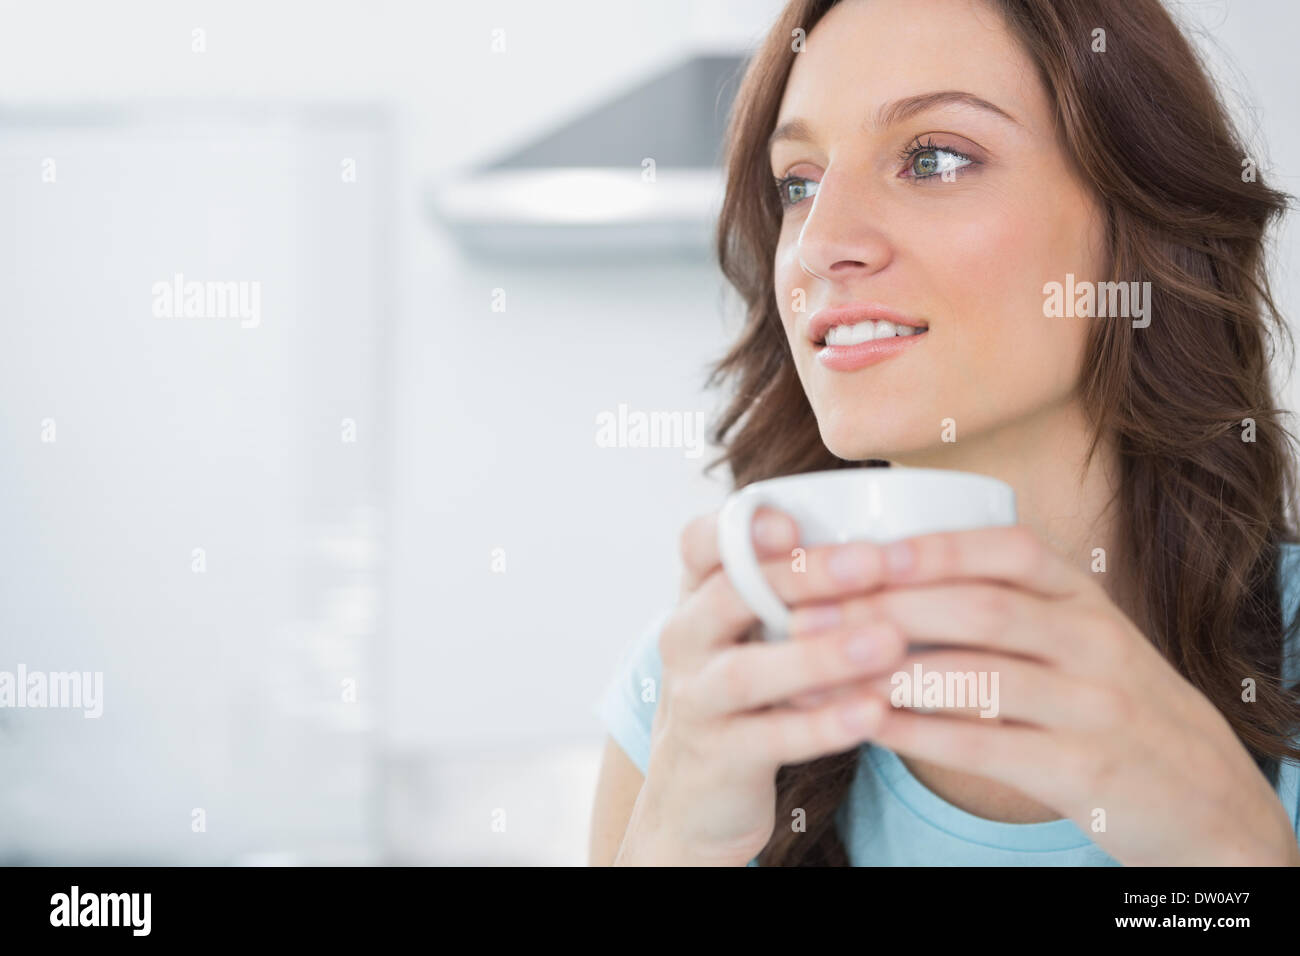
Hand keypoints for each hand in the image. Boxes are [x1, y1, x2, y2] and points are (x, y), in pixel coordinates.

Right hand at [616, 508, 908, 865]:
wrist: (697, 794)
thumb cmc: (749, 691)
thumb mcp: (754, 632)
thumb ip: (793, 587)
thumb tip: (895, 537)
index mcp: (696, 596)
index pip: (698, 544)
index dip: (739, 529)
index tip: (793, 522)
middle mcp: (684, 640)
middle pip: (730, 596)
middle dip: (803, 577)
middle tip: (874, 562)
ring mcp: (695, 700)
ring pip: (746, 672)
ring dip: (819, 653)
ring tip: (887, 641)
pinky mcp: (718, 758)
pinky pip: (771, 738)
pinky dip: (823, 725)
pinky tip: (873, 711)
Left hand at [786, 523, 1299, 865]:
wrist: (1201, 791)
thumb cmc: (1104, 697)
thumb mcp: (1072, 633)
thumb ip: (1002, 601)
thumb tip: (880, 574)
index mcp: (1083, 597)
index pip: (1008, 550)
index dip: (928, 548)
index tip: (854, 552)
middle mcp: (1095, 640)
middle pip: (981, 608)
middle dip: (885, 605)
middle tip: (806, 610)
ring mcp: (1095, 706)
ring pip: (979, 676)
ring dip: (888, 668)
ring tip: (817, 665)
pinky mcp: (1086, 771)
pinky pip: (986, 745)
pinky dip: (917, 733)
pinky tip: (864, 723)